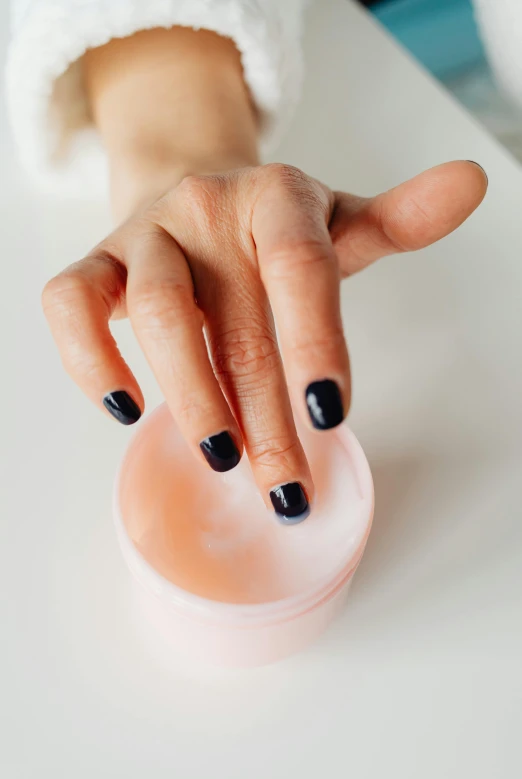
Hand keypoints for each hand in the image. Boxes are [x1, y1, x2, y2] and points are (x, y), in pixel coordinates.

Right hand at [42, 160, 486, 519]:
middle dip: (266, 418)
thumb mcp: (336, 223)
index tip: (331, 417)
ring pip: (159, 315)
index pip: (303, 267)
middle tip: (288, 491)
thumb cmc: (271, 231)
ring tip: (221, 461)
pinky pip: (73, 304)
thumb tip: (475, 182)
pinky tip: (125, 409)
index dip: (317, 341)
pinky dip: (90, 359)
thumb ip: (398, 221)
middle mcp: (207, 208)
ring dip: (191, 397)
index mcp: (278, 198)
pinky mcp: (95, 263)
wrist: (190, 191)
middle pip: (240, 321)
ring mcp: (146, 235)